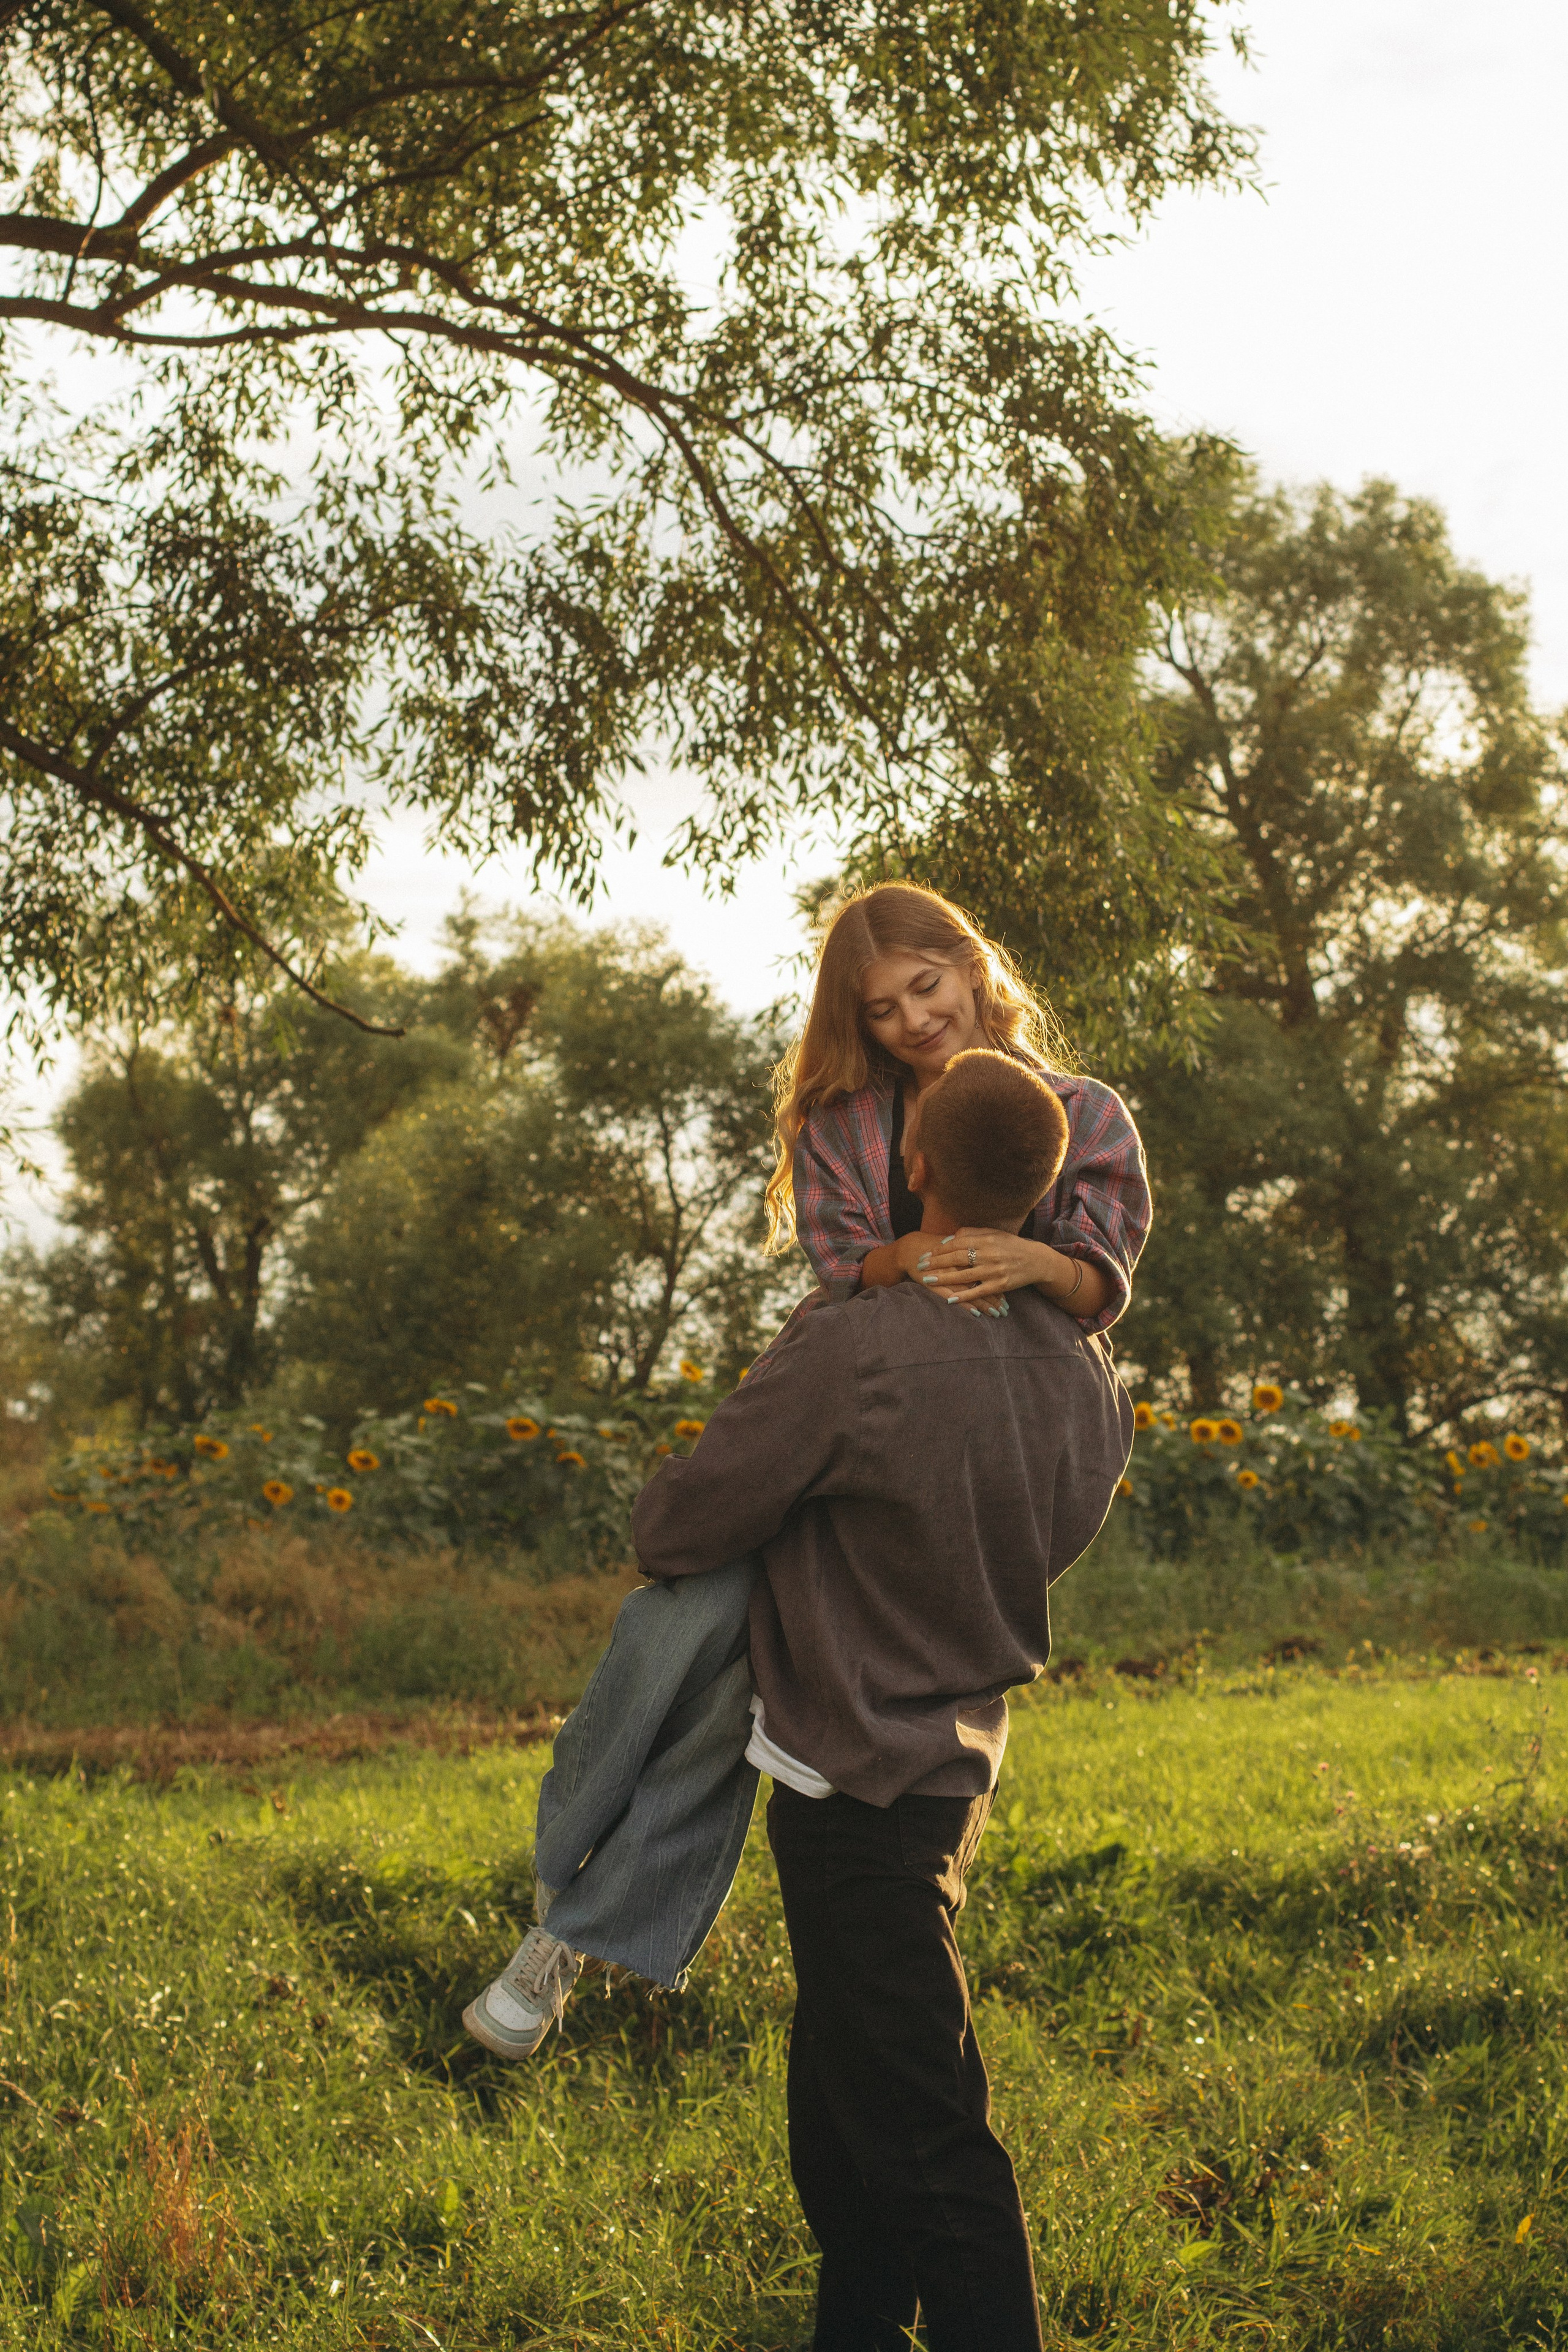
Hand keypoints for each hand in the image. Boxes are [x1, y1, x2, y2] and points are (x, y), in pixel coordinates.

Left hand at [914, 1228, 1055, 1311]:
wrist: (1036, 1260)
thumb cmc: (1010, 1245)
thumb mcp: (993, 1233)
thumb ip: (971, 1233)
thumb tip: (949, 1238)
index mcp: (986, 1239)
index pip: (957, 1243)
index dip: (939, 1249)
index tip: (926, 1253)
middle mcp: (989, 1254)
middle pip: (957, 1258)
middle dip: (936, 1263)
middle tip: (920, 1266)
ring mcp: (994, 1270)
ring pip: (964, 1276)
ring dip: (944, 1279)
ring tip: (928, 1281)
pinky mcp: (1000, 1285)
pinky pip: (978, 1291)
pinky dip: (964, 1296)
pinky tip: (950, 1299)